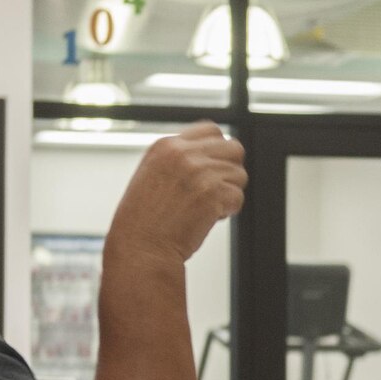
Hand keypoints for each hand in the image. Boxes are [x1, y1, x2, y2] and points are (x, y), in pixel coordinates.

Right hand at [107, 123, 246, 262]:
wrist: (141, 248)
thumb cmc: (143, 220)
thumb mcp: (152, 174)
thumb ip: (178, 159)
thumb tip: (211, 153)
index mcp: (167, 146)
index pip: (212, 130)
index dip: (218, 150)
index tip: (214, 167)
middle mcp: (184, 154)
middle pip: (234, 149)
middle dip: (230, 170)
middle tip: (215, 189)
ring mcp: (200, 173)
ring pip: (239, 175)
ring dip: (228, 193)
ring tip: (205, 207)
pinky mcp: (213, 194)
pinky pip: (237, 198)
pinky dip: (227, 211)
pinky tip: (206, 218)